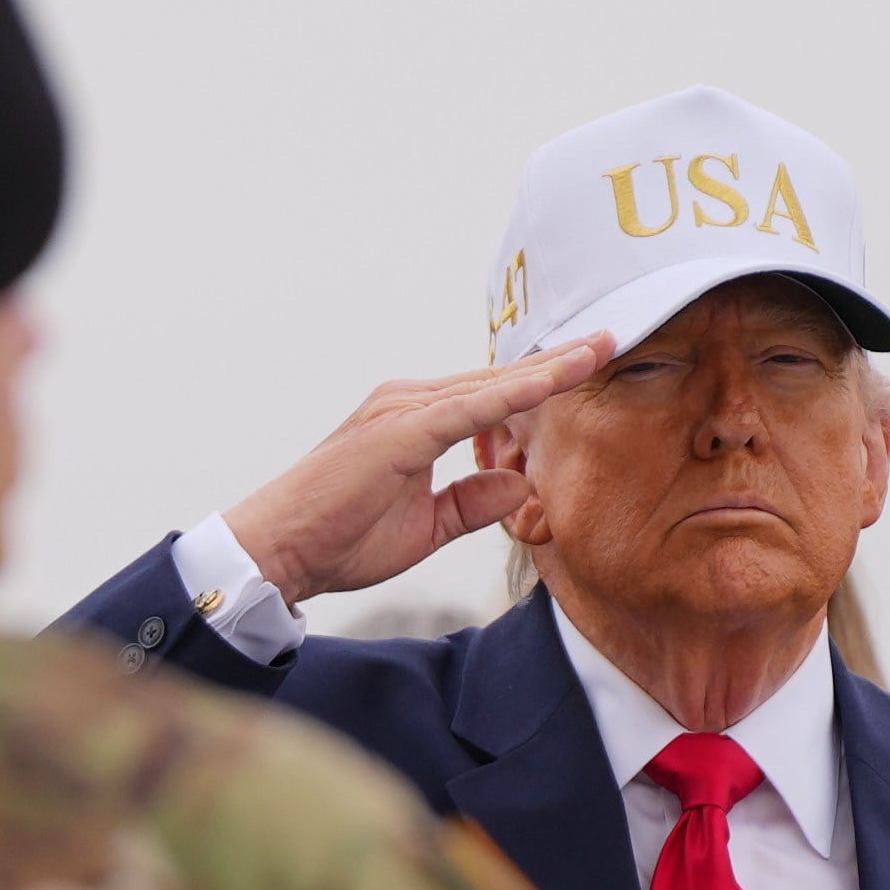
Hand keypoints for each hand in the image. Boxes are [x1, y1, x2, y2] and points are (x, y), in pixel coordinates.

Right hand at [222, 335, 612, 604]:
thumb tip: (521, 485)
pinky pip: (469, 409)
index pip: (491, 397)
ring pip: (490, 385)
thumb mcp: (425, 527)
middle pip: (498, 378)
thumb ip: (472, 502)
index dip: (542, 381)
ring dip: (548, 369)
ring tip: (599, 349)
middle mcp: (407, 404)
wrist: (277, 552)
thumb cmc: (337, 540)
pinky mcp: (398, 433)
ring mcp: (401, 412)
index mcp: (413, 424)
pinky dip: (513, 395)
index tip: (590, 363)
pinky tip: (553, 380)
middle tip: (612, 338)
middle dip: (558, 361)